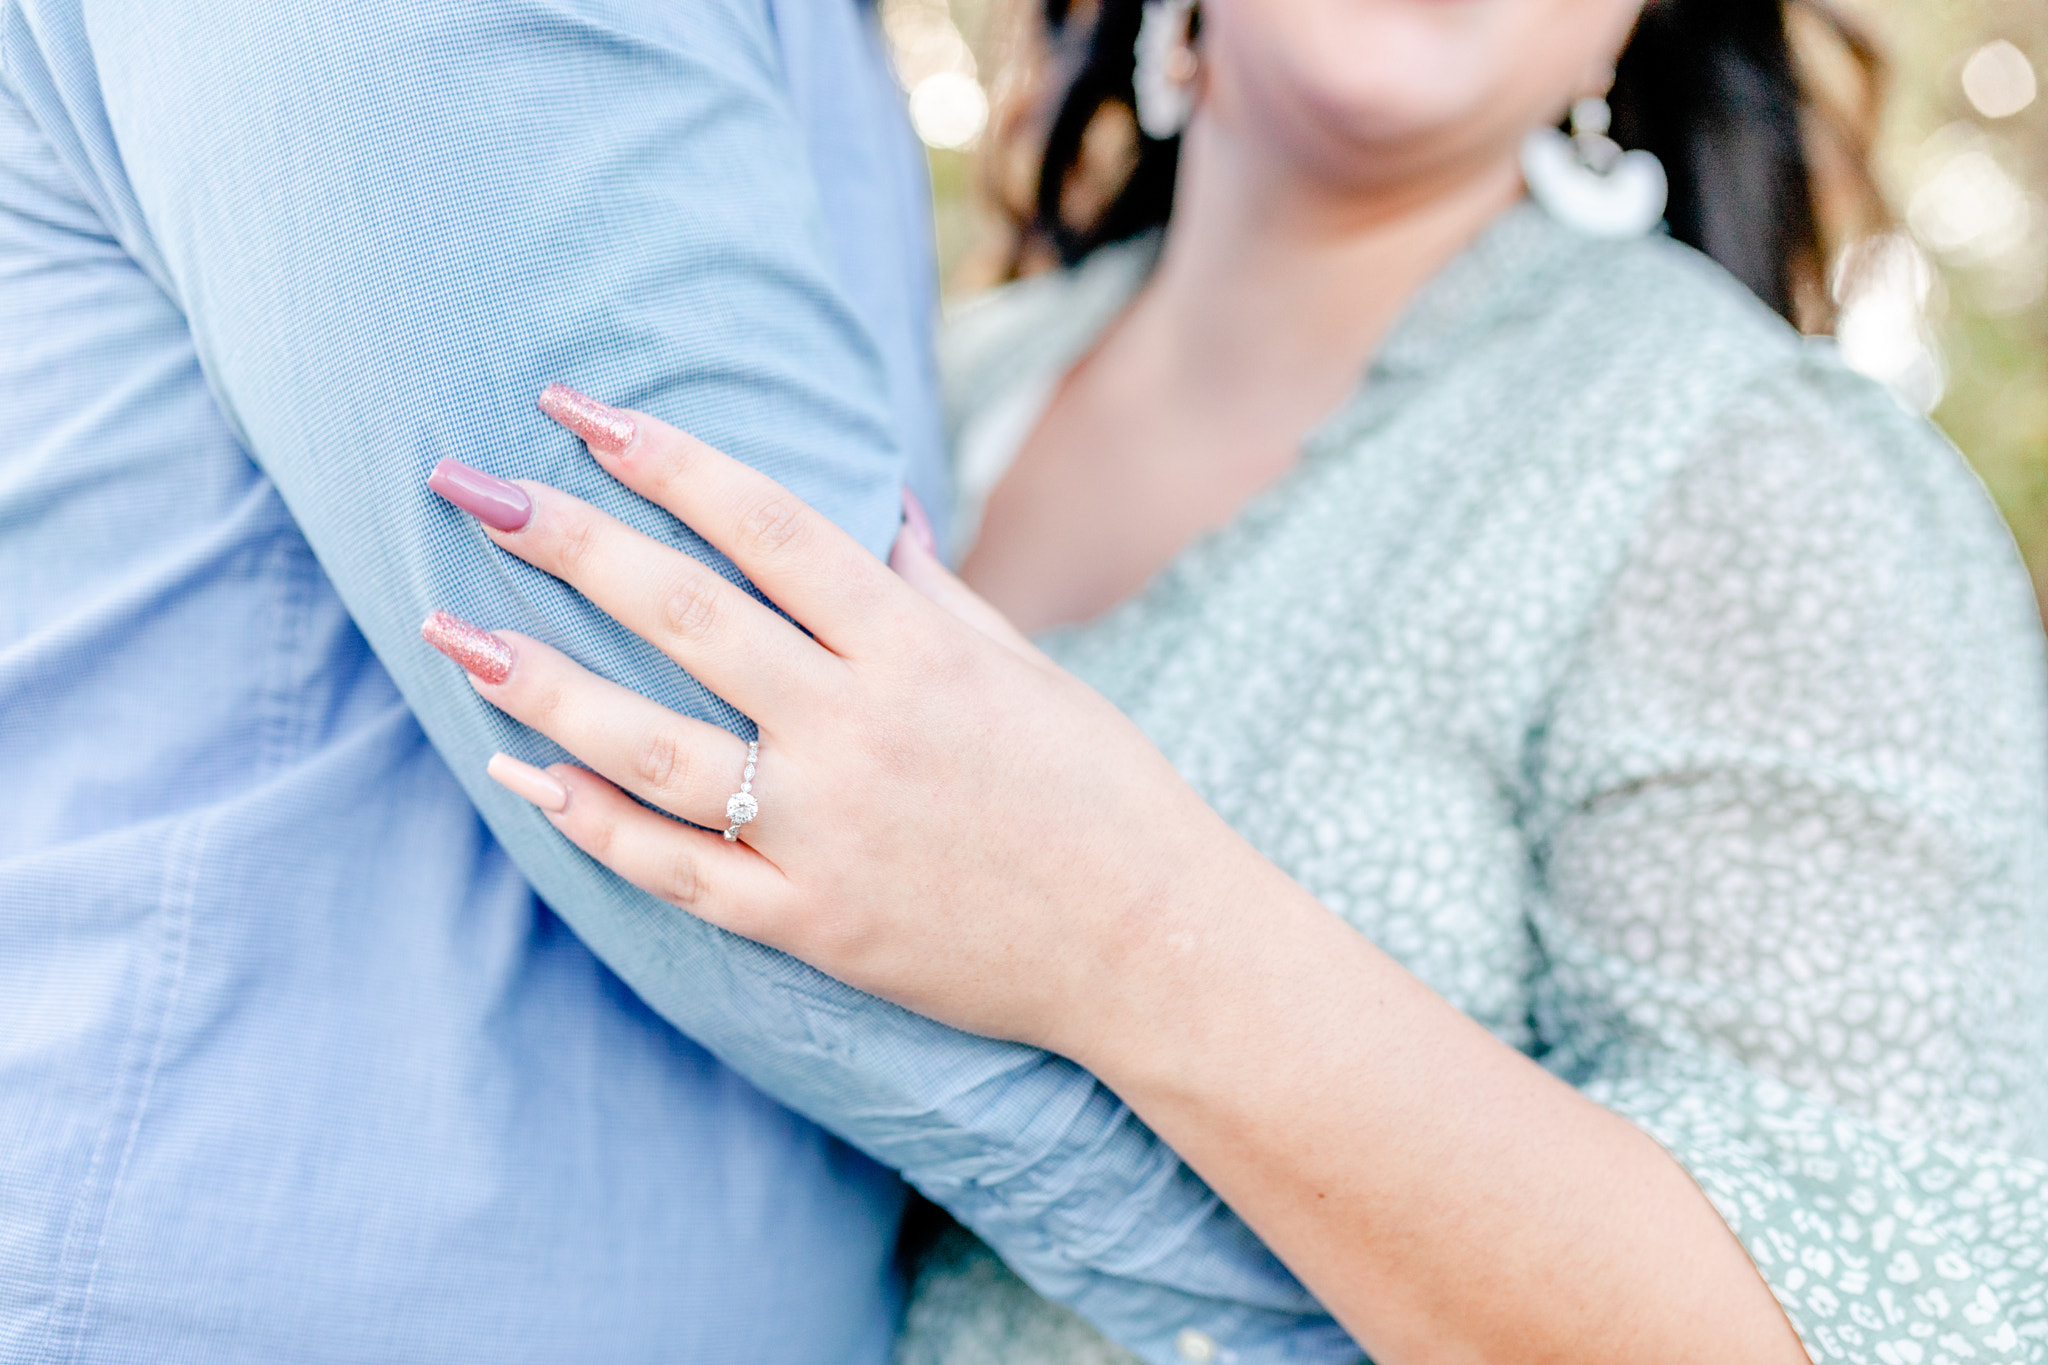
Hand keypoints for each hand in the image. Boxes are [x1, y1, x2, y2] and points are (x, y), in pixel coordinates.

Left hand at [422, 388, 1265, 1058]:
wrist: (1151, 946)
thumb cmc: (1098, 792)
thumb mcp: (1024, 668)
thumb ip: (932, 588)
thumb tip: (874, 505)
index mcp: (916, 649)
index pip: (766, 525)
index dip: (666, 457)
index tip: (580, 407)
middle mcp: (860, 730)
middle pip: (685, 615)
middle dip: (568, 540)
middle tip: (469, 486)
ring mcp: (826, 834)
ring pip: (651, 749)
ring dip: (542, 685)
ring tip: (453, 633)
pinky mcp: (811, 924)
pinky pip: (675, 873)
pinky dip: (592, 824)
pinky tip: (521, 775)